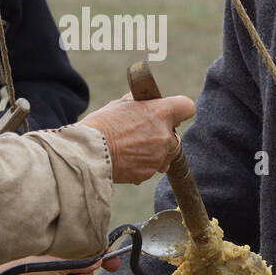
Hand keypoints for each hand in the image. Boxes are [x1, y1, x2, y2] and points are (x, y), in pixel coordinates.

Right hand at [78, 92, 194, 183]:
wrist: (88, 153)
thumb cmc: (100, 126)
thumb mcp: (119, 105)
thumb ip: (138, 104)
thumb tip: (143, 102)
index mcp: (160, 112)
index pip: (187, 107)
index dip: (179, 110)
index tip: (171, 114)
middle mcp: (164, 135)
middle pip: (175, 135)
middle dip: (162, 135)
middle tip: (141, 134)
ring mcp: (159, 156)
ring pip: (165, 154)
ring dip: (155, 152)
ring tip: (132, 148)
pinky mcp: (149, 172)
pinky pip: (152, 167)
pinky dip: (143, 164)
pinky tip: (126, 159)